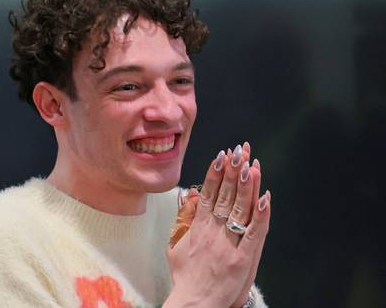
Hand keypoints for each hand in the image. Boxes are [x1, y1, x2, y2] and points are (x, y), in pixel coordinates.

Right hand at [165, 143, 270, 307]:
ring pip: (240, 209)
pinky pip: (255, 233)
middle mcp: (213, 232)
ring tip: (251, 163)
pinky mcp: (243, 259)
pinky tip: (265, 197)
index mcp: (198, 227)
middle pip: (226, 196)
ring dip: (246, 185)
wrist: (194, 303)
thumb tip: (189, 195)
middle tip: (240, 150)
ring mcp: (229, 244)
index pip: (210, 193)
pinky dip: (260, 215)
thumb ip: (184, 219)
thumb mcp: (176, 245)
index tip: (222, 154)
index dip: (217, 172)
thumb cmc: (185, 276)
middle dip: (233, 171)